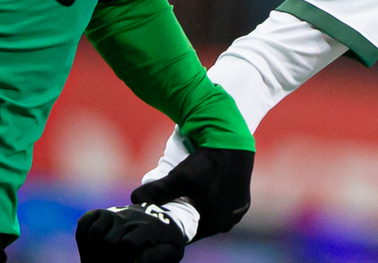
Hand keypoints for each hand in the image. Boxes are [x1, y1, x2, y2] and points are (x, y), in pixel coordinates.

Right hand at [76, 203, 187, 262]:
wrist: (162, 220)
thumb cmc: (165, 241)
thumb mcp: (170, 251)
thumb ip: (157, 257)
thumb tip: (138, 260)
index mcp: (149, 227)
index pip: (127, 244)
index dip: (124, 260)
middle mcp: (130, 217)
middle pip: (108, 242)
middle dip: (105, 260)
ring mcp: (115, 213)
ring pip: (94, 233)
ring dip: (92, 252)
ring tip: (96, 261)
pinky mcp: (104, 212)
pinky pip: (85, 221)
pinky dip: (82, 237)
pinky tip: (90, 248)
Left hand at [131, 145, 253, 240]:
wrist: (233, 143)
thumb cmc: (207, 163)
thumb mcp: (179, 177)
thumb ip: (156, 191)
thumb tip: (134, 199)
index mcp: (213, 223)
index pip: (186, 233)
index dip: (174, 225)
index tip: (163, 214)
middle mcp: (227, 223)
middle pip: (199, 226)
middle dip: (186, 218)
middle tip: (173, 204)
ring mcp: (236, 214)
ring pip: (211, 218)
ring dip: (200, 211)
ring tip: (188, 196)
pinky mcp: (243, 203)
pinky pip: (223, 210)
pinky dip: (213, 204)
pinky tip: (205, 192)